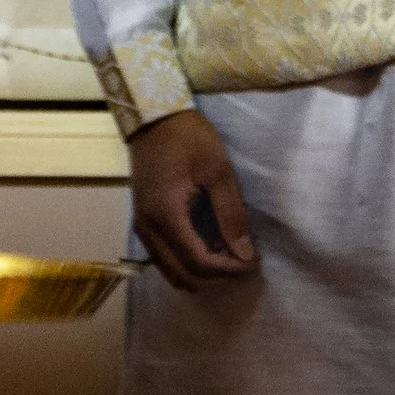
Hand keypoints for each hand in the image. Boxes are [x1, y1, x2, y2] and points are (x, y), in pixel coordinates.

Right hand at [128, 106, 258, 290]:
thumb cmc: (188, 138)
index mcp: (166, 215)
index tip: (253, 262)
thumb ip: (231, 214)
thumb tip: (245, 252)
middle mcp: (148, 229)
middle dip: (217, 277)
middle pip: (183, 276)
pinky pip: (164, 259)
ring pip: (171, 272)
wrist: (153, 117)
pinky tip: (208, 248)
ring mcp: (142, 228)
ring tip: (228, 258)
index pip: (199, 262)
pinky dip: (187, 263)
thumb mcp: (218, 171)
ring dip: (201, 274)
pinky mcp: (142, 223)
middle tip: (243, 263)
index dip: (230, 269)